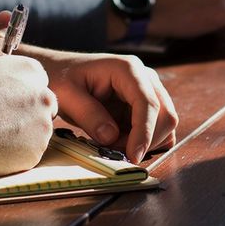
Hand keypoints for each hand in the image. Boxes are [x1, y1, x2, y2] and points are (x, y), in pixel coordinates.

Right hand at [0, 12, 57, 176]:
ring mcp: (43, 125)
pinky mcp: (37, 151)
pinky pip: (31, 151)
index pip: (35, 81)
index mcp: (32, 71)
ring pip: (37, 129)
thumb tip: (6, 14)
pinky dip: (17, 151)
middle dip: (23, 111)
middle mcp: (44, 95)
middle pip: (41, 105)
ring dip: (21, 132)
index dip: (15, 92)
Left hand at [19, 47, 177, 162]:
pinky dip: (144, 142)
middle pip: (165, 115)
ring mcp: (148, 91)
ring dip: (145, 142)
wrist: (59, 72)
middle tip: (114, 151)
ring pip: (165, 124)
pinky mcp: (145, 106)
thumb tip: (111, 137)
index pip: (148, 103)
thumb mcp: (67, 95)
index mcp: (128, 69)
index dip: (144, 132)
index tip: (132, 156)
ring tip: (113, 144)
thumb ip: (89, 115)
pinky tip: (121, 142)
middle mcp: (145, 77)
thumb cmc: (61, 78)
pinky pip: (157, 129)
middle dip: (145, 140)